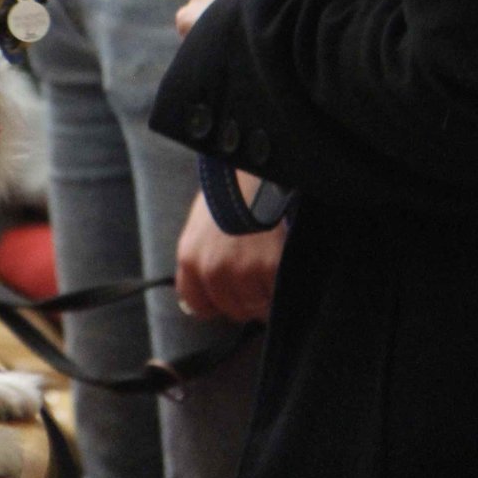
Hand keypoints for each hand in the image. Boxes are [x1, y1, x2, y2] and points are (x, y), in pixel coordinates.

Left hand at [175, 184, 284, 323]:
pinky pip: (280, 297)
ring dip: (268, 293)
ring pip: (259, 307)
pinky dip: (286, 286)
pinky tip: (285, 262)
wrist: (257, 167)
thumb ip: (202, 258)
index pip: (198, 305)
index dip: (217, 300)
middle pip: (233, 309)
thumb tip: (201, 296)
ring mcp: (243, 272)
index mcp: (190, 258)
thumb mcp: (202, 222)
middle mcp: (212, 270)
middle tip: (259, 269)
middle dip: (247, 296)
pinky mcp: (271, 269)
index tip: (231, 292)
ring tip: (273, 262)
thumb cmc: (232, 189)